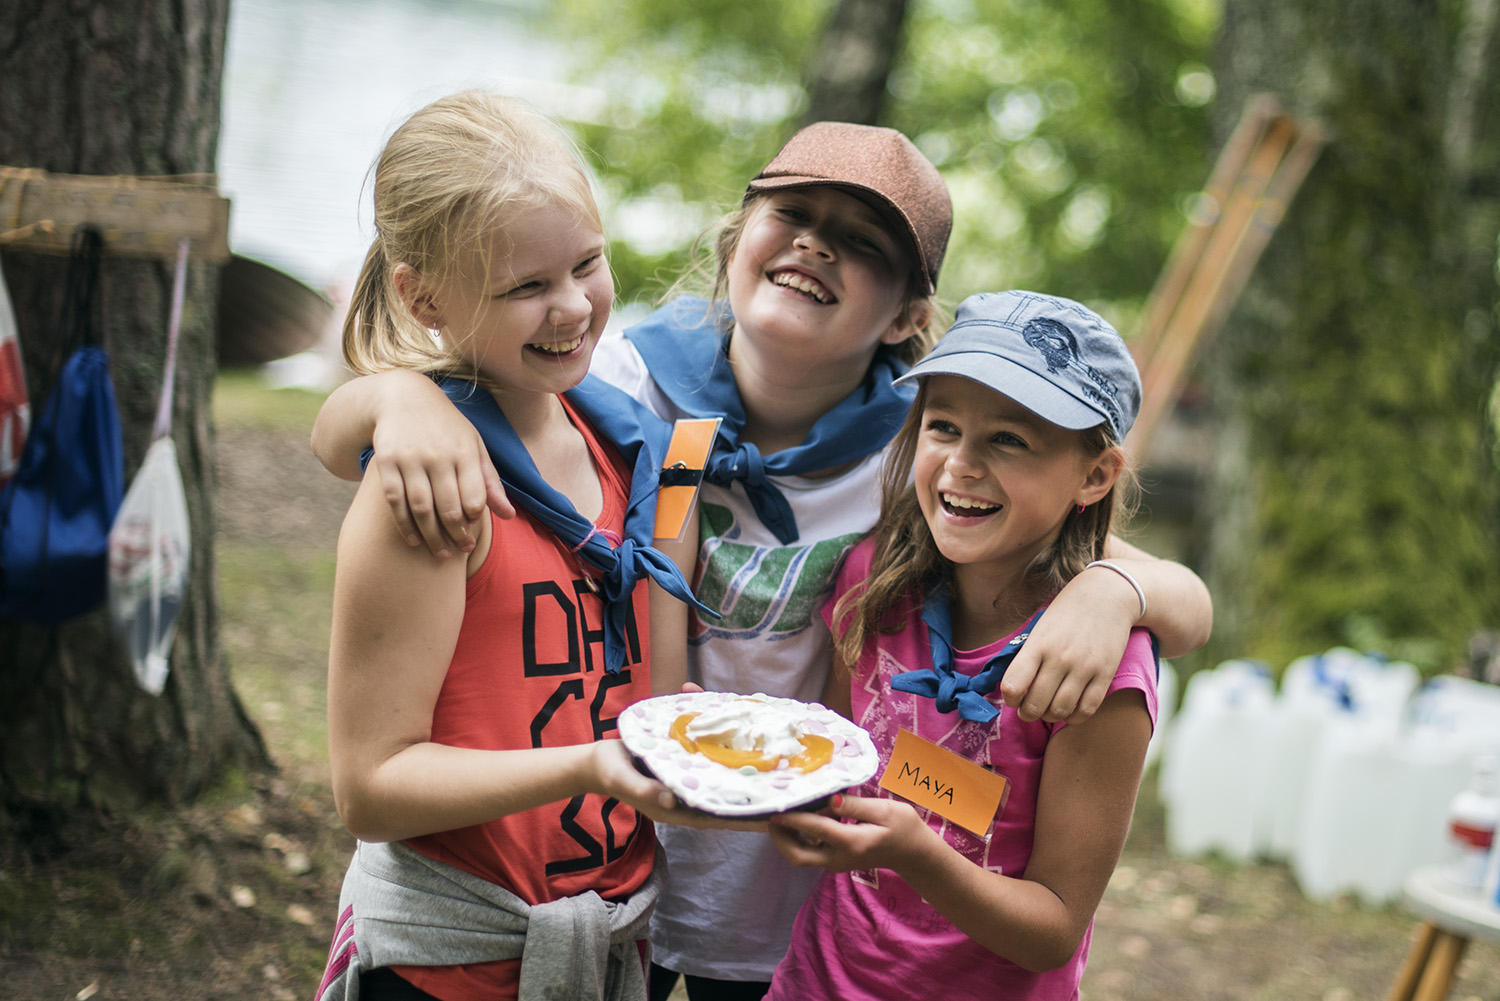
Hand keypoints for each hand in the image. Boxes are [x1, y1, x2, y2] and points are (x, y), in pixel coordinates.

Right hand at [369, 408, 513, 557]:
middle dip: (456, 536)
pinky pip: (395, 501)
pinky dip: (404, 524)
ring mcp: (410, 459)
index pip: (474, 497)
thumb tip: (509, 515)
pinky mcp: (386, 462)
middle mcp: (438, 455)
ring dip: (432, 537)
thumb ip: (490, 481)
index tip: (473, 533)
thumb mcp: (474, 445)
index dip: (474, 520)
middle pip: (449, 508)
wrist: (402, 396)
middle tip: (460, 552)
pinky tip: (413, 540)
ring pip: (422, 508)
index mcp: (464, 451)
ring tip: (440, 554)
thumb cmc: (446, 427)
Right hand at [590, 740, 767, 831]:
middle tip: (787, 787)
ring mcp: (689, 779)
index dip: (746, 818)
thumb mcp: (625, 783)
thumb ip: (647, 792)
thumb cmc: (611, 774)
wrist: (598, 760)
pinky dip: (725, 749)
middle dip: (754, 795)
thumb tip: (672, 800)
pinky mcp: (685, 762)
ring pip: (722, 778)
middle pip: (728, 798)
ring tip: (775, 763)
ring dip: (744, 770)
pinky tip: (741, 734)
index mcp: (679, 809)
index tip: (773, 817)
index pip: (719, 816)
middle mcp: (690, 795)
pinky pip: (710, 758)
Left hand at [768, 793, 933, 871]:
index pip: (815, 829)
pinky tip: (798, 817)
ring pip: (801, 856)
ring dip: (786, 838)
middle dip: (780, 838)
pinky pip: (809, 852)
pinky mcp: (835, 860)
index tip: (776, 807)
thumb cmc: (903, 828)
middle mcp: (838, 857)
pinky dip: (798, 837)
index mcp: (852, 842)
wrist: (914, 853)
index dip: (793, 818)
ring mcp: (836, 862)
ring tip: (781, 812)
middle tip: (772, 814)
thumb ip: (854, 805)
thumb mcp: (884, 810)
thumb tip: (829, 799)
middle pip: (798, 856)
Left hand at [998, 571, 1133, 723]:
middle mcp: (1059, 658)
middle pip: (1035, 705)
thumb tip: (1015, 688)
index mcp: (1038, 645)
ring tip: (1048, 709)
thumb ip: (1027, 656)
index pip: (1013, 685)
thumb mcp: (1040, 628)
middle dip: (1027, 713)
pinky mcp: (1105, 674)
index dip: (1010, 698)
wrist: (1108, 594)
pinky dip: (1074, 717)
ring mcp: (1084, 668)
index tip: (1013, 697)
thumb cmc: (1067, 612)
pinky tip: (1070, 710)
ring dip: (1050, 716)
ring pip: (1060, 711)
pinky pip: (1087, 709)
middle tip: (1028, 710)